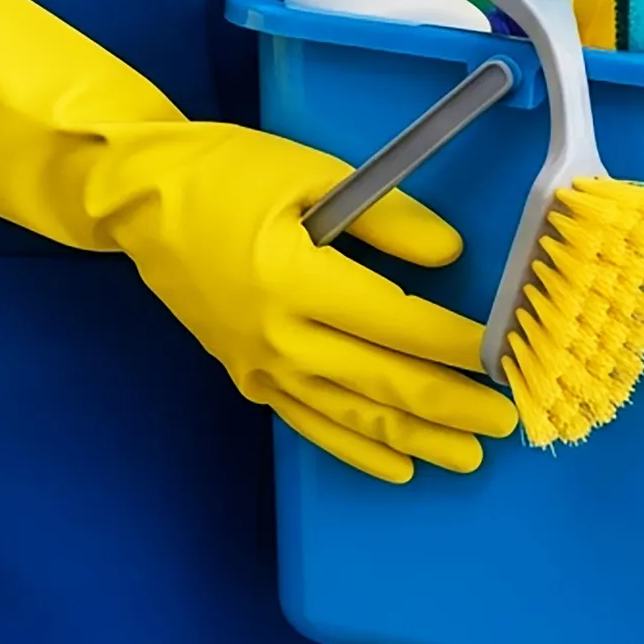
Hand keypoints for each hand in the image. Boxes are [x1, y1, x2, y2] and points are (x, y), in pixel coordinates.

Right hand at [104, 123, 518, 481]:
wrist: (137, 199)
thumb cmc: (231, 175)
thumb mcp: (315, 176)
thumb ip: (389, 218)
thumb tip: (451, 255)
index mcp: (295, 279)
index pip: (399, 323)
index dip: (457, 344)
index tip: (505, 355)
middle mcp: (276, 335)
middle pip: (382, 380)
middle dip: (451, 406)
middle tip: (505, 423)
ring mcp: (258, 364)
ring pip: (351, 414)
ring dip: (414, 439)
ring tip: (468, 457)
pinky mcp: (245, 377)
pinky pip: (310, 423)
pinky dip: (356, 449)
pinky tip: (398, 468)